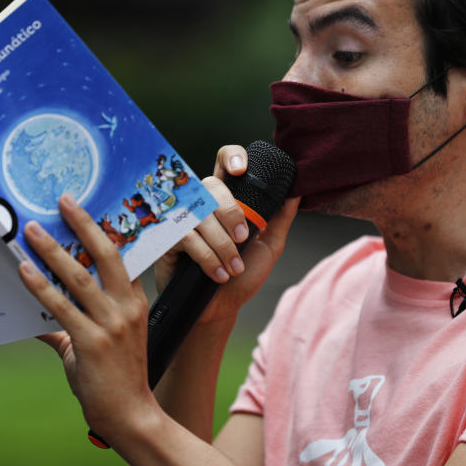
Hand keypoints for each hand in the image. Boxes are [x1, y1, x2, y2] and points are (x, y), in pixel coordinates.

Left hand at [18, 193, 158, 443]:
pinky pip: (60, 307)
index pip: (118, 256)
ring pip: (79, 276)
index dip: (100, 229)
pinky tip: (23, 270)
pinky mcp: (91, 342)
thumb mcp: (100, 341)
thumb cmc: (116, 376)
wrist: (130, 413)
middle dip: (83, 224)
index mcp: (134, 301)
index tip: (82, 207)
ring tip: (31, 230)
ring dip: (52, 250)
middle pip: (105, 254)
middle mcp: (126, 307)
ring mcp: (111, 324)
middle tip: (64, 199)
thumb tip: (39, 315)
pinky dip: (40, 286)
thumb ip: (71, 324)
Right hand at [154, 144, 299, 323]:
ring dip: (222, 245)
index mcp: (227, 200)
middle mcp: (202, 204)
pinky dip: (208, 258)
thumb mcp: (268, 246)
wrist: (220, 310)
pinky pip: (186, 237)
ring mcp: (183, 220)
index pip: (223, 163)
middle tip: (243, 239)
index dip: (231, 156)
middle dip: (231, 213)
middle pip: (212, 185)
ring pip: (200, 215)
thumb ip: (280, 218)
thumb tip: (296, 191)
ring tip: (234, 268)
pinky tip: (219, 274)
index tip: (242, 169)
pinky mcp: (168, 239)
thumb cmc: (242, 277)